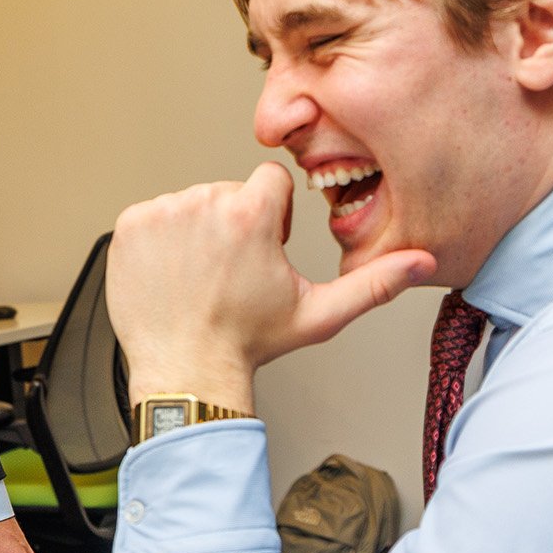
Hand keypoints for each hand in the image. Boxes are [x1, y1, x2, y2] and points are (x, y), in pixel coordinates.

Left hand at [109, 163, 433, 407]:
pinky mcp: (130, 226)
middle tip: (231, 274)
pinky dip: (161, 241)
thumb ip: (374, 283)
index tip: (263, 250)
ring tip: (202, 278)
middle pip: (229, 192)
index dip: (273, 216)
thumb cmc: (250, 344)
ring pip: (191, 204)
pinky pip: (153, 217)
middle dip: (233, 224)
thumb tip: (423, 262)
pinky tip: (174, 276)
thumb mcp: (319, 314)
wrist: (186, 371)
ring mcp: (162, 212)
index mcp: (252, 212)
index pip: (270, 181)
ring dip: (197, 232)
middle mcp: (204, 201)